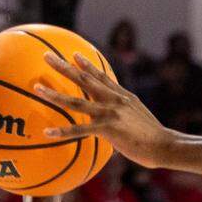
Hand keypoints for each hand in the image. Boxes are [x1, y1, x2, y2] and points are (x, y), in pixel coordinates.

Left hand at [34, 52, 175, 168]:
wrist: (165, 145)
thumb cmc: (154, 137)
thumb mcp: (140, 119)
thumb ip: (126, 117)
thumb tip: (118, 127)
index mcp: (122, 97)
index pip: (102, 77)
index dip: (86, 65)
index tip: (74, 55)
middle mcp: (114, 100)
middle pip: (84, 80)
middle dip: (64, 66)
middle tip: (46, 56)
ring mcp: (110, 113)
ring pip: (76, 102)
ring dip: (55, 95)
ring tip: (37, 88)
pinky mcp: (108, 129)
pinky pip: (80, 130)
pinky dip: (63, 131)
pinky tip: (48, 132)